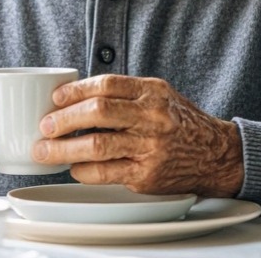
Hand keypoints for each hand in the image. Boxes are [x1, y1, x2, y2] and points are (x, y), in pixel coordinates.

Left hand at [32, 74, 243, 195]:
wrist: (215, 154)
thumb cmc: (178, 121)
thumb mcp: (157, 94)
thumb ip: (124, 92)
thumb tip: (74, 95)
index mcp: (151, 91)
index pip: (106, 84)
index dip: (75, 91)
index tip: (56, 98)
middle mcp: (151, 117)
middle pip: (99, 112)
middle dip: (64, 119)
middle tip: (45, 126)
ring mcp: (150, 147)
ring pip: (98, 145)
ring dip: (65, 149)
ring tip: (45, 150)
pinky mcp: (147, 175)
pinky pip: (107, 173)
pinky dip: (84, 170)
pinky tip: (74, 167)